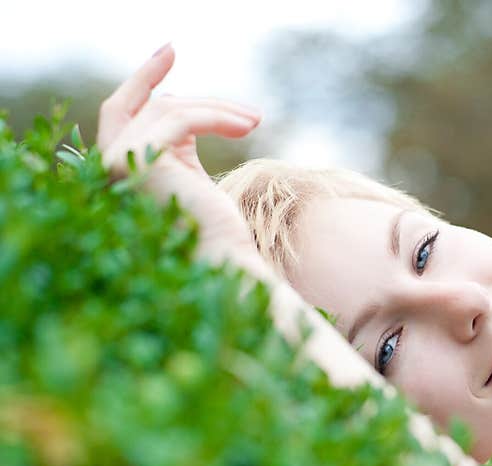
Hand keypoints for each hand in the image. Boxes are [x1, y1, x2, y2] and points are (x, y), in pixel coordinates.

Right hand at [97, 43, 260, 247]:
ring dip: (218, 108)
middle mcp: (110, 164)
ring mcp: (121, 161)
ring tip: (256, 121)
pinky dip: (218, 117)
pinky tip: (248, 128)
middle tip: (184, 56)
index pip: (120, 112)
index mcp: (121, 167)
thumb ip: (178, 140)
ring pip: (170, 108)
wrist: (222, 260)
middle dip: (159, 76)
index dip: (140, 81)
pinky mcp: (143, 159)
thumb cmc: (214, 228)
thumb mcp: (191, 174)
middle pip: (141, 104)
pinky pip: (184, 118)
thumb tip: (179, 101)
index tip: (166, 54)